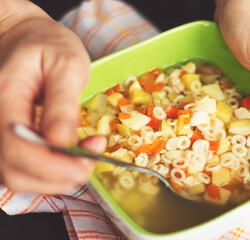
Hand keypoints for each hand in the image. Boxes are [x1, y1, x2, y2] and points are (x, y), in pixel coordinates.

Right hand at [0, 1, 100, 193]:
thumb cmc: (48, 46)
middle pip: (16, 172)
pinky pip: (24, 169)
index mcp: (6, 97)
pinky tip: (70, 154)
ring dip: (57, 177)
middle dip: (60, 175)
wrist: (26, 39)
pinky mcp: (8, 139)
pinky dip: (50, 171)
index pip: (18, 147)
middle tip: (92, 155)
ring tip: (84, 153)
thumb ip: (63, 103)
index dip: (54, 165)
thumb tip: (61, 140)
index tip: (88, 158)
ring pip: (18, 177)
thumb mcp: (66, 64)